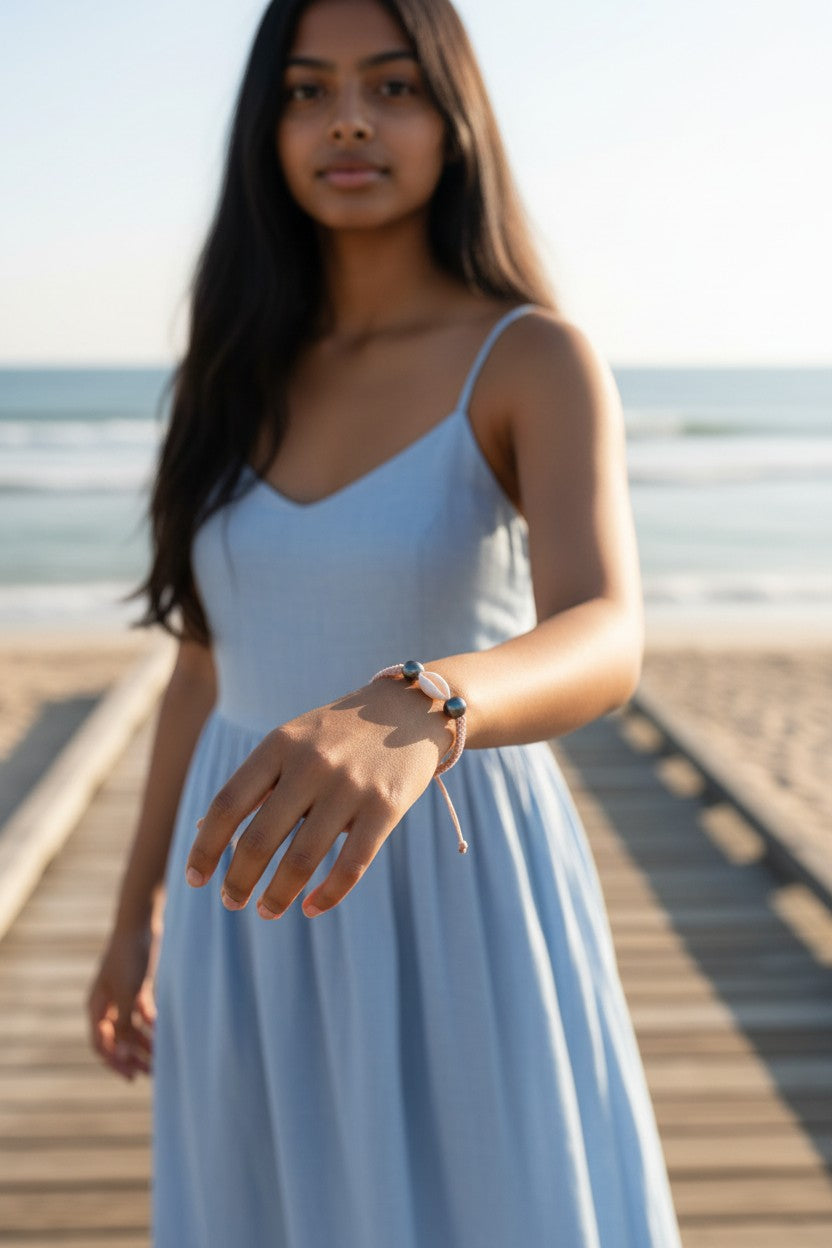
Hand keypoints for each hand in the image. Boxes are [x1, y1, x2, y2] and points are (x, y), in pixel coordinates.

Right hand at [87, 924, 157, 1080]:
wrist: (141, 923)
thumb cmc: (130, 957)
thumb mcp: (128, 994)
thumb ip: (124, 1025)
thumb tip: (121, 1056)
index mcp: (97, 1007)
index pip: (101, 1043)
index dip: (115, 1062)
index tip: (132, 1077)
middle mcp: (107, 1003)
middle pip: (117, 1038)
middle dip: (132, 1056)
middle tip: (152, 1073)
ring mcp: (123, 994)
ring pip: (131, 1027)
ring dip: (144, 1042)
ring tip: (162, 1057)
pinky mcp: (138, 985)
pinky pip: (142, 1012)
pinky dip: (151, 1023)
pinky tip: (163, 1031)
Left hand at [185, 678, 450, 918]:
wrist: (408, 709)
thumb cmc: (337, 734)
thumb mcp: (291, 741)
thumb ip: (254, 783)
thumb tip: (201, 831)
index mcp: (279, 745)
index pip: (227, 804)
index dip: (204, 847)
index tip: (195, 879)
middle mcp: (311, 764)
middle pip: (258, 839)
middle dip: (237, 881)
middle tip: (231, 902)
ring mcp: (350, 786)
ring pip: (301, 860)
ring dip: (277, 896)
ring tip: (266, 911)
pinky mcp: (386, 807)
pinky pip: (351, 866)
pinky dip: (327, 896)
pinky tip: (311, 908)